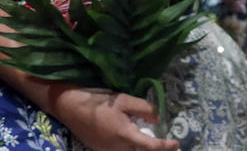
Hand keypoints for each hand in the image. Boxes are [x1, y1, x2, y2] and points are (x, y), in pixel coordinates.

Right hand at [50, 87, 178, 149]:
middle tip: (166, 144)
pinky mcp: (99, 149)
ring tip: (151, 142)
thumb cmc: (99, 102)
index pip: (150, 147)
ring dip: (141, 149)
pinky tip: (133, 140)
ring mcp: (106, 150)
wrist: (70, 107)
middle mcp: (116, 148)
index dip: (165, 146)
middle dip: (154, 150)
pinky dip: (129, 148)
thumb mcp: (125, 100)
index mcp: (124, 136)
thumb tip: (157, 119)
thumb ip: (144, 109)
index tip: (176, 143)